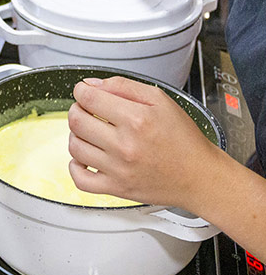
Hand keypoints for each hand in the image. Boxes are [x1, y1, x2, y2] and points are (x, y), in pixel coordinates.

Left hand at [67, 76, 219, 209]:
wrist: (199, 176)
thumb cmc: (182, 139)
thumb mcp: (160, 99)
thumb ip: (123, 86)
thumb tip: (92, 85)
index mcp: (136, 119)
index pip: (89, 98)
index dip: (81, 91)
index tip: (83, 92)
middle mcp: (125, 145)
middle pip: (77, 121)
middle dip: (77, 110)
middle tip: (86, 110)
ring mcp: (119, 169)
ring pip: (75, 146)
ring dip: (77, 135)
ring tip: (90, 132)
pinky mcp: (117, 189)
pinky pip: (80, 179)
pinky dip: (75, 166)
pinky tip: (85, 157)